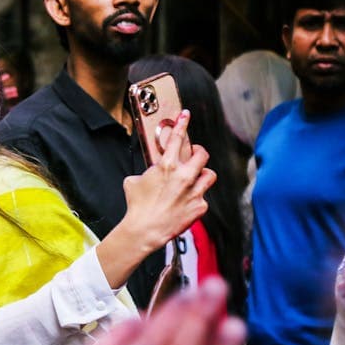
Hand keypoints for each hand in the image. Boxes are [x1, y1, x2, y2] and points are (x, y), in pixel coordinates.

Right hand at [122, 110, 215, 251]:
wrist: (144, 229)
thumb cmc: (137, 206)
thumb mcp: (134, 181)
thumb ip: (147, 173)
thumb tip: (150, 173)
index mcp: (167, 166)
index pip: (178, 138)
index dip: (182, 123)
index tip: (186, 115)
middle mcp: (184, 176)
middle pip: (203, 154)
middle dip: (199, 152)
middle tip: (195, 155)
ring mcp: (194, 191)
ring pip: (210, 175)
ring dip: (203, 175)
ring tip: (196, 179)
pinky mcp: (200, 206)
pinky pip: (204, 197)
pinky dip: (197, 199)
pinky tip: (187, 203)